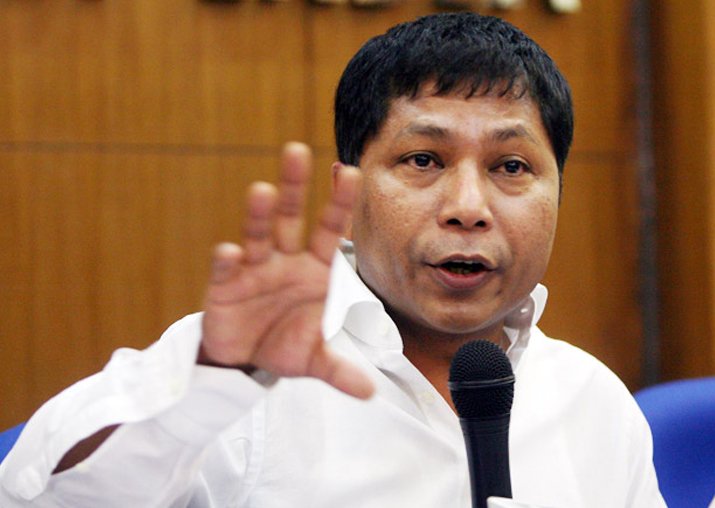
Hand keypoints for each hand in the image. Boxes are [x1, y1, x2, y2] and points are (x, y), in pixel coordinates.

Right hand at [199, 142, 373, 398]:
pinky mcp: (225, 286)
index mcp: (312, 270)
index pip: (330, 230)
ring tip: (262, 192)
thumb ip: (340, 370)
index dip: (339, 203)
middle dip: (294, 187)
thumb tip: (370, 392)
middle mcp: (283, 261)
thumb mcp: (315, 359)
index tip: (350, 170)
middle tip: (298, 151)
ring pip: (258, 234)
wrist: (245, 361)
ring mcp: (253, 270)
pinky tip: (230, 253)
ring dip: (259, 214)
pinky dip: (227, 261)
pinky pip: (227, 269)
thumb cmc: (284, 345)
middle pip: (290, 217)